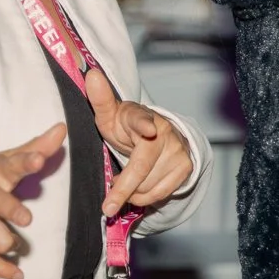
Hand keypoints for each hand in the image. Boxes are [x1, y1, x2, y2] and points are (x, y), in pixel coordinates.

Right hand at [0, 123, 66, 278]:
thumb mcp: (5, 161)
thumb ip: (35, 148)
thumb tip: (61, 128)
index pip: (11, 165)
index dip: (25, 163)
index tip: (38, 160)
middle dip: (12, 211)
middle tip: (26, 220)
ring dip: (11, 242)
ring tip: (7, 235)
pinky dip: (3, 270)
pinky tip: (17, 274)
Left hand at [83, 69, 192, 216]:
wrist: (154, 135)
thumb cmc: (125, 126)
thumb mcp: (109, 116)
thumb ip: (100, 100)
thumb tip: (91, 75)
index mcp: (141, 116)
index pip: (142, 120)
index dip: (144, 125)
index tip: (148, 129)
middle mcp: (164, 131)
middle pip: (140, 169)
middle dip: (121, 189)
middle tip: (106, 204)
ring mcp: (178, 149)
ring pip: (149, 185)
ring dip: (132, 193)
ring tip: (125, 184)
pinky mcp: (186, 167)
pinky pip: (162, 193)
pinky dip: (145, 197)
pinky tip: (138, 189)